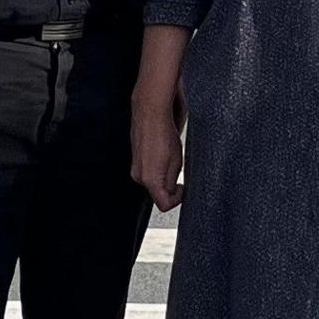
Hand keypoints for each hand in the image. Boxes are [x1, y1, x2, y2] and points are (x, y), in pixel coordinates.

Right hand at [131, 92, 184, 210]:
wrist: (150, 113)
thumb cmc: (165, 134)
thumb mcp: (176, 161)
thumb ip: (172, 180)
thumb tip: (172, 191)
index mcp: (150, 180)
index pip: (164, 205)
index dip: (177, 199)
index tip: (183, 187)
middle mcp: (138, 177)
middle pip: (159, 194)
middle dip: (171, 186)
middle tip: (179, 169)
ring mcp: (135, 169)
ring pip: (154, 183)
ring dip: (164, 176)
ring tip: (171, 158)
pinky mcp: (134, 162)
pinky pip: (148, 173)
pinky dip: (158, 169)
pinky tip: (163, 154)